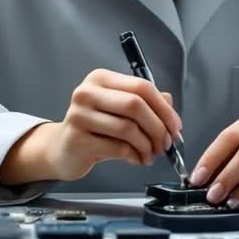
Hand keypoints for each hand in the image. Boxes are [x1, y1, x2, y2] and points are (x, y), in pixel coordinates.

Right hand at [0, 70, 181, 184]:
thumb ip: (145, 102)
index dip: (163, 108)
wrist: (63, 149)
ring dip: (147, 145)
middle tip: (166, 144)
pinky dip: (135, 156)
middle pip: (135, 105)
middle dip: (158, 128)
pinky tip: (137, 159)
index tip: (175, 126)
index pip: (141, 87)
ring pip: (128, 128)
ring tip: (150, 154)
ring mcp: (79, 115)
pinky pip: (118, 148)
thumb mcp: (120, 110)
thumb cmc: (95, 128)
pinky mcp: (77, 139)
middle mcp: (87, 92)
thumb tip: (170, 104)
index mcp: (100, 78)